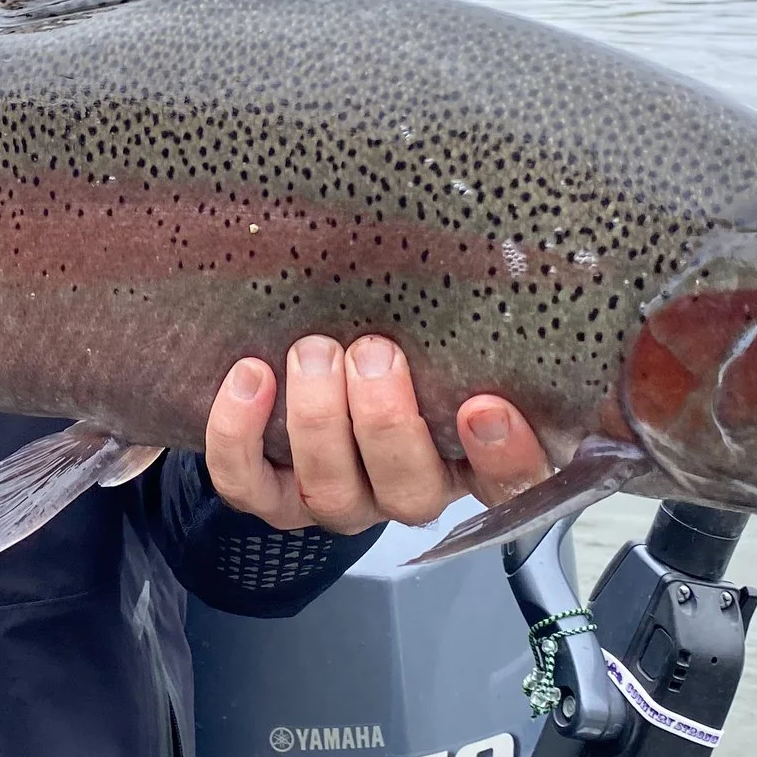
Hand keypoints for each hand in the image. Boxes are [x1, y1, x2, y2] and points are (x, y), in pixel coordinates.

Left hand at [204, 335, 551, 533]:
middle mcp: (405, 490)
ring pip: (332, 493)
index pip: (512, 485)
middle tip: (375, 353)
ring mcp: (338, 499)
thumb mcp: (450, 338)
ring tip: (315, 354)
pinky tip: (251, 378)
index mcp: (470, 461)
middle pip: (408, 493)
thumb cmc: (402, 349)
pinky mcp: (271, 496)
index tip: (486, 405)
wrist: (312, 378)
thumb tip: (515, 257)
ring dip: (320, 422)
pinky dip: (240, 435)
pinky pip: (248, 485)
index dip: (503, 457)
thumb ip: (480, 325)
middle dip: (387, 423)